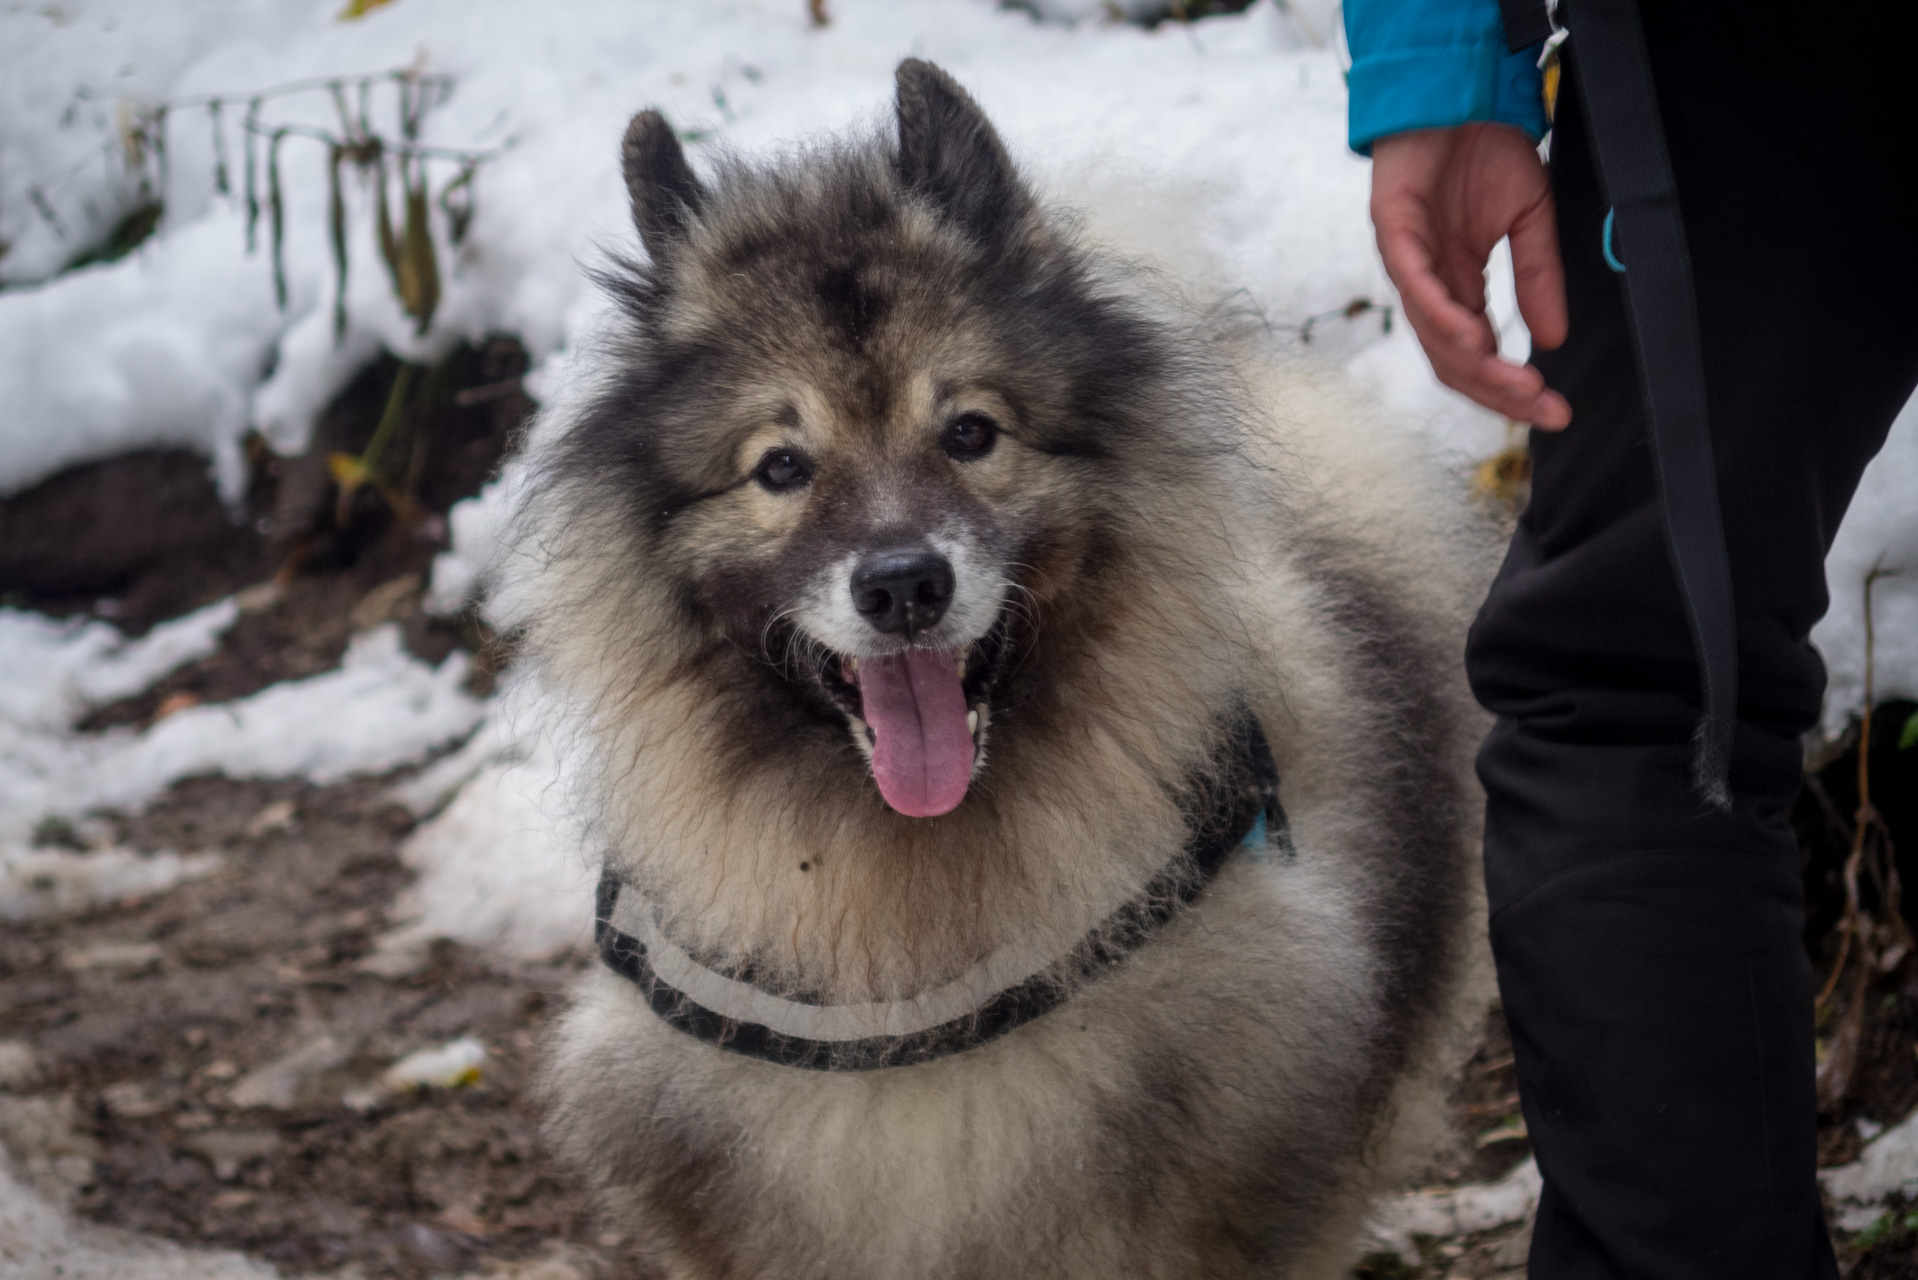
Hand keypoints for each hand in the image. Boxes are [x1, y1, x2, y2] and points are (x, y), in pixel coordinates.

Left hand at [1370, 124, 1570, 428]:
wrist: (1461, 95)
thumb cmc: (1485, 152)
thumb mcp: (1530, 219)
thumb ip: (1538, 278)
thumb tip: (1552, 340)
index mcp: (1459, 286)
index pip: (1481, 354)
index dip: (1512, 386)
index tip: (1555, 408)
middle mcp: (1429, 285)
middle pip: (1456, 360)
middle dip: (1499, 390)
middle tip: (1543, 408)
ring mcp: (1408, 262)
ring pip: (1436, 334)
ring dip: (1477, 364)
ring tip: (1516, 385)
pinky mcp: (1393, 232)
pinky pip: (1416, 287)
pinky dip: (1443, 316)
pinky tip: (1474, 339)